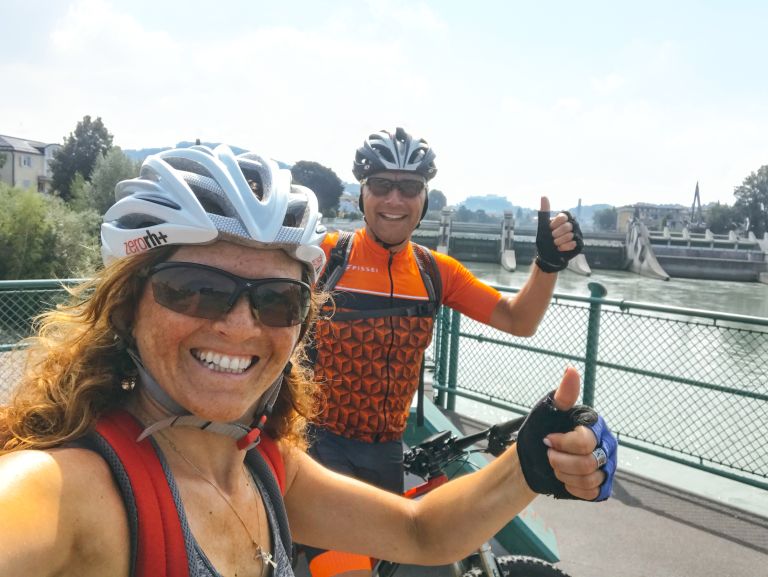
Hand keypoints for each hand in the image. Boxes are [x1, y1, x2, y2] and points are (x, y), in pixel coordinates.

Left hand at [515, 367, 616, 500]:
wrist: (532, 458)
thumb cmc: (540, 430)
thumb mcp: (547, 411)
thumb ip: (563, 395)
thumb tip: (571, 369)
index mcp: (595, 426)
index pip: (585, 442)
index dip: (562, 444)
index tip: (547, 439)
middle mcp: (606, 445)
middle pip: (588, 463)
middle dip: (560, 461)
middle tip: (549, 454)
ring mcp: (606, 466)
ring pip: (590, 479)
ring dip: (564, 474)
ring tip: (556, 465)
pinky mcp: (601, 486)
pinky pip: (592, 492)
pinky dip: (572, 487)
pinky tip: (565, 478)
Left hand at [535, 196, 583, 272]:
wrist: (547, 256)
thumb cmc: (544, 240)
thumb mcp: (542, 226)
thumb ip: (544, 212)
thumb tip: (543, 196)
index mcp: (565, 218)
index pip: (563, 216)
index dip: (555, 223)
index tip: (550, 228)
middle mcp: (573, 224)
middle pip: (567, 226)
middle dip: (556, 234)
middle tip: (552, 238)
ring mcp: (577, 233)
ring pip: (570, 235)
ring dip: (559, 242)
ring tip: (556, 244)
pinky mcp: (580, 243)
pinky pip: (573, 243)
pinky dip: (564, 247)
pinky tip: (561, 249)